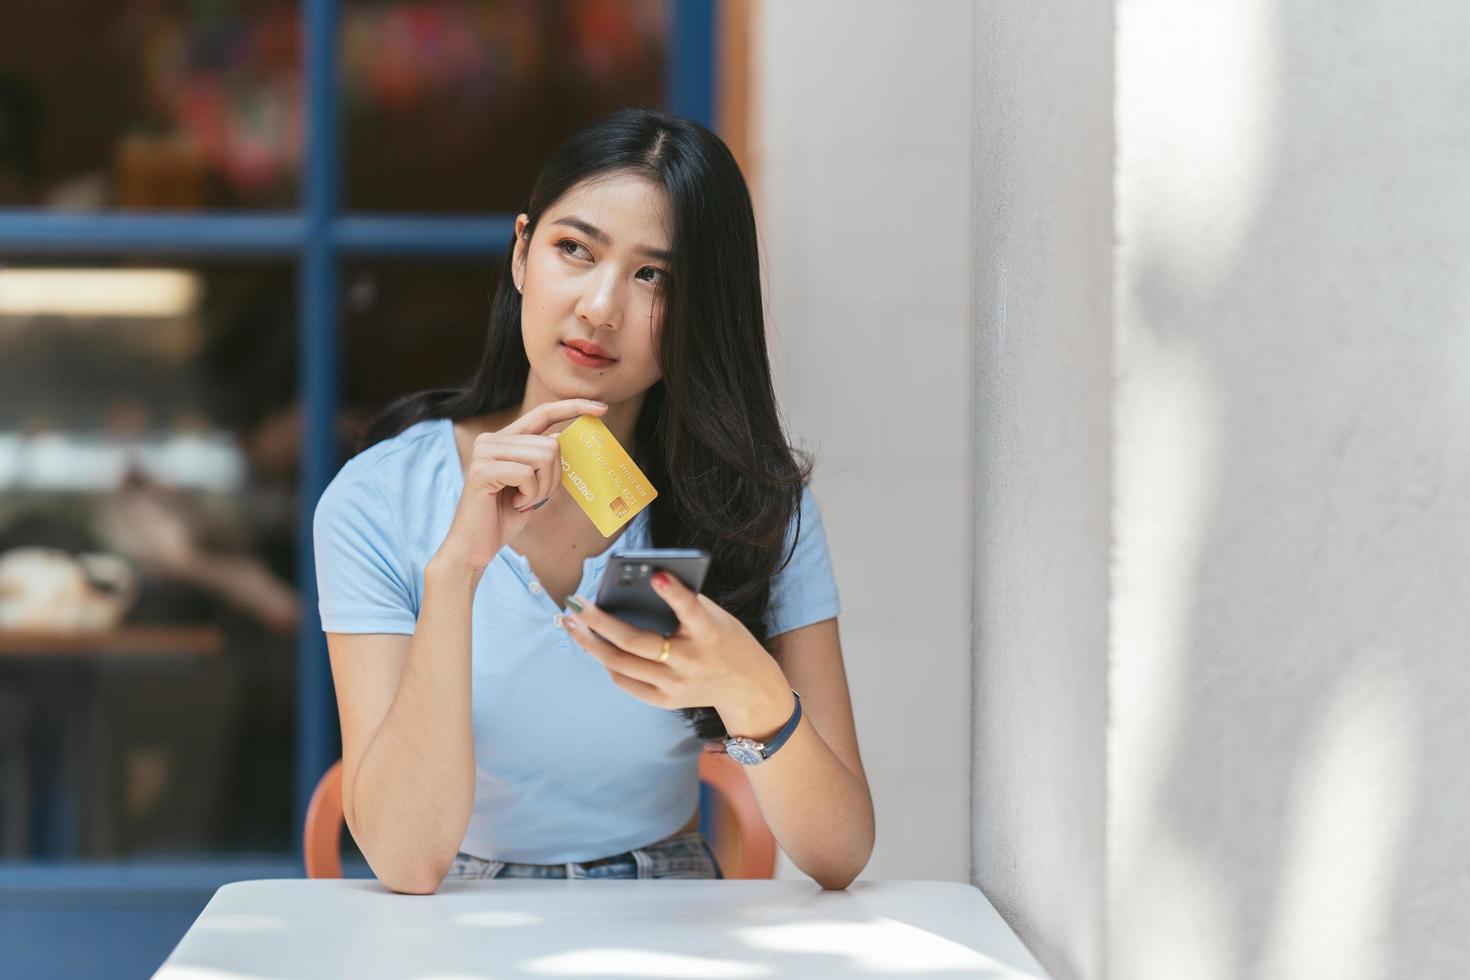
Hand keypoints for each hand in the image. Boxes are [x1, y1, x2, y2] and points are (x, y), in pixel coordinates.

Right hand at [437, 398, 606, 570]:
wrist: (474, 546)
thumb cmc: (502, 517)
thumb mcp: (532, 485)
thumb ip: (542, 460)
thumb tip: (560, 437)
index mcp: (504, 439)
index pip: (543, 412)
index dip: (573, 407)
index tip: (602, 408)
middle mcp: (491, 439)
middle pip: (551, 444)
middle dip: (554, 477)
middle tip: (535, 497)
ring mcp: (485, 452)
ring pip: (544, 456)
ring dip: (543, 487)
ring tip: (523, 501)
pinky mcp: (482, 469)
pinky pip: (528, 474)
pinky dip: (530, 494)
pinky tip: (514, 504)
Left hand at [561, 571, 790, 729]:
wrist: (746, 686)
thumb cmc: (724, 639)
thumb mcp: (714, 616)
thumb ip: (684, 601)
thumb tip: (639, 583)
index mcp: (709, 633)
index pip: (691, 610)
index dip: (674, 593)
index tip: (656, 574)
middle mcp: (690, 661)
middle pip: (636, 642)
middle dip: (600, 622)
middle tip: (575, 605)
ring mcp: (676, 684)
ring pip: (621, 664)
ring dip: (591, 643)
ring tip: (572, 624)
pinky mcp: (666, 701)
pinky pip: (626, 681)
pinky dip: (608, 663)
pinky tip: (595, 647)